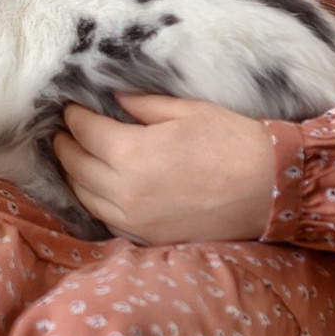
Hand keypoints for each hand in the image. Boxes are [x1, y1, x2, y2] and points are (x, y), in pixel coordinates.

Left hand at [52, 95, 275, 244]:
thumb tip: (112, 98)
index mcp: (130, 153)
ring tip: (74, 157)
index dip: (73, 116)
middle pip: (76, 165)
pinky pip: (106, 218)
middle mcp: (124, 191)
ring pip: (84, 196)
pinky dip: (95, 201)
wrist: (271, 188)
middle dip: (66, 145)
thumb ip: (141, 105)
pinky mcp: (148, 237)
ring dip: (74, 175)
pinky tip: (96, 187)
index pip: (84, 131)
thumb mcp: (185, 111)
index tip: (70, 107)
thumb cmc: (233, 142)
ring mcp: (135, 219)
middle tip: (63, 131)